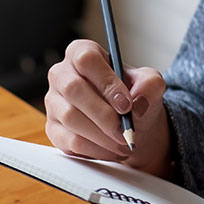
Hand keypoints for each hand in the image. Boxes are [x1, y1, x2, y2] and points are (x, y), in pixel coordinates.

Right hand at [45, 39, 171, 176]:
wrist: (127, 125)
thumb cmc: (132, 99)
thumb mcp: (149, 85)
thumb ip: (149, 85)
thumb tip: (138, 101)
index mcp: (81, 53)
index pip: (86, 59)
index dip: (107, 82)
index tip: (126, 105)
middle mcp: (61, 75)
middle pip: (73, 89)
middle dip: (104, 115)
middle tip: (125, 131)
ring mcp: (54, 103)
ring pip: (71, 118)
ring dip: (102, 136)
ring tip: (123, 142)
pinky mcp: (54, 129)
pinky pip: (71, 141)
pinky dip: (97, 150)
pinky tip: (112, 150)